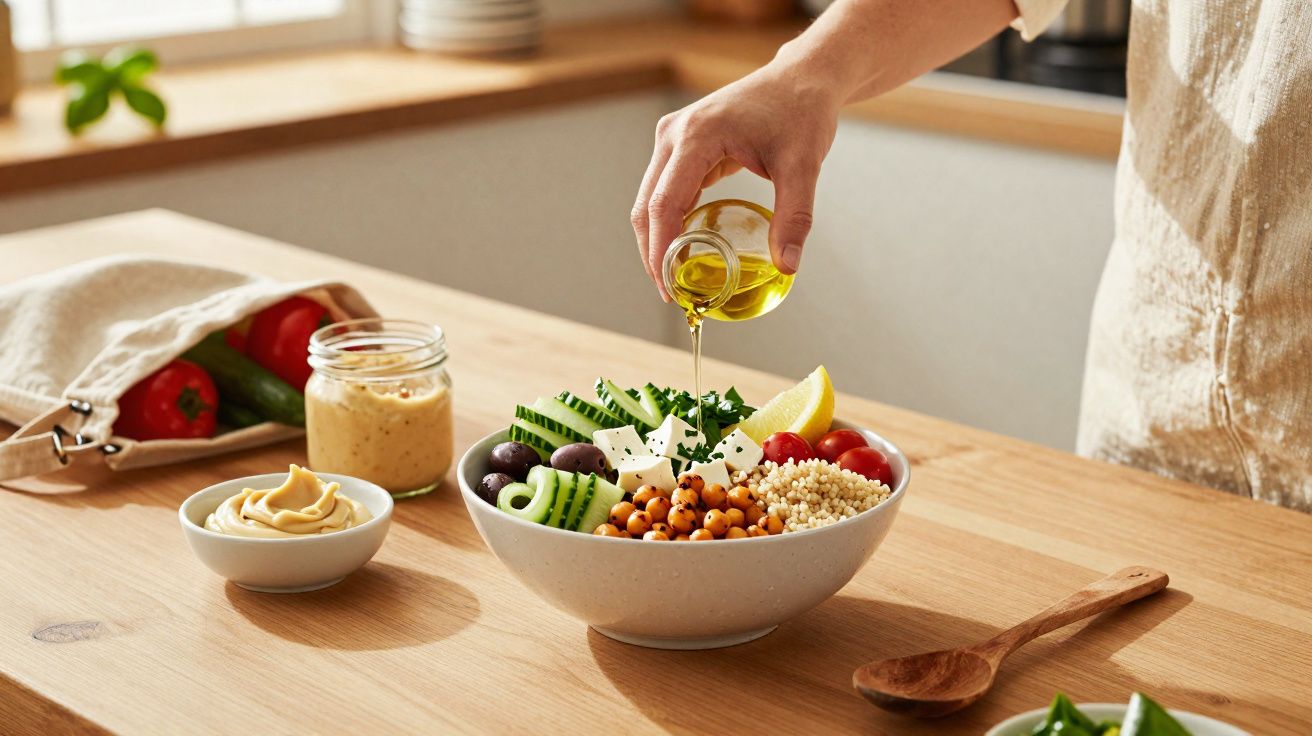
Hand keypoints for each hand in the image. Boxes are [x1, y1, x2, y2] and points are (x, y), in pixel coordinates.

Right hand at [631, 65, 840, 298]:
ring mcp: (673, 139)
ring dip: (657, 240)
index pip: (664, 203)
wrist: (801, 77)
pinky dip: (669, 223)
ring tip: (675, 280)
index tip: (670, 288)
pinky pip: (665, 191)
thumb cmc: (801, 111)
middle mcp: (674, 134)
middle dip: (653, 254)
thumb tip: (787, 267)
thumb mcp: (803, 165)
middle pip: (646, 206)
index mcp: (696, 135)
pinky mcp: (681, 146)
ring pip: (650, 200)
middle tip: (671, 295)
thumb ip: (795, 216)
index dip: (660, 250)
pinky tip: (684, 250)